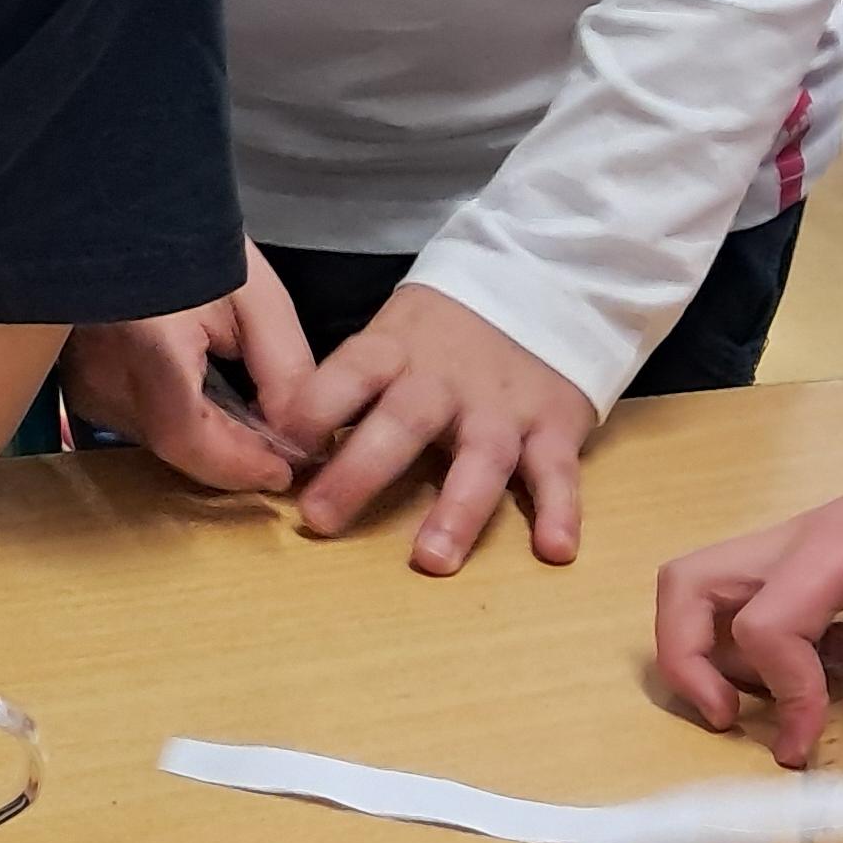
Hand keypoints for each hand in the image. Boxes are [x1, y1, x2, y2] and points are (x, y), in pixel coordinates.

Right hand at [61, 250, 319, 493]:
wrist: (117, 214)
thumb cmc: (187, 239)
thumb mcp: (254, 297)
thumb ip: (282, 372)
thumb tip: (295, 440)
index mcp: (147, 347)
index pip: (189, 440)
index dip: (240, 466)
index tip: (285, 471)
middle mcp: (102, 376)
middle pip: (176, 445)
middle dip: (233, 451)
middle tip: (280, 443)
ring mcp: (83, 383)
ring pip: (156, 437)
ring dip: (205, 435)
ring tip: (244, 408)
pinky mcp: (76, 384)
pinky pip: (136, 420)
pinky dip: (176, 417)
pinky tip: (201, 389)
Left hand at [279, 282, 597, 574]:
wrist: (543, 283)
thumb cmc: (444, 329)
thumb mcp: (390, 334)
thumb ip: (349, 385)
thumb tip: (283, 439)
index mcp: (393, 351)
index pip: (346, 375)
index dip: (311, 409)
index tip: (281, 450)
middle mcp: (445, 381)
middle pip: (402, 423)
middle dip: (360, 472)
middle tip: (321, 519)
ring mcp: (501, 407)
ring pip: (481, 458)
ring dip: (457, 510)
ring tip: (431, 559)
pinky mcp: (554, 426)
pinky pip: (559, 473)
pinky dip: (561, 512)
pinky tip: (555, 550)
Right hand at [652, 420, 842, 788]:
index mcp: (832, 553)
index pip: (763, 626)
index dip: (781, 693)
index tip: (810, 742)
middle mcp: (791, 545)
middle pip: (686, 587)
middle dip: (685, 660)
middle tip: (727, 717)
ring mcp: (791, 546)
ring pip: (699, 585)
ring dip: (704, 648)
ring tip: (763, 699)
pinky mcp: (804, 555)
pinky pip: (739, 594)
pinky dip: (748, 639)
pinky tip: (822, 663)